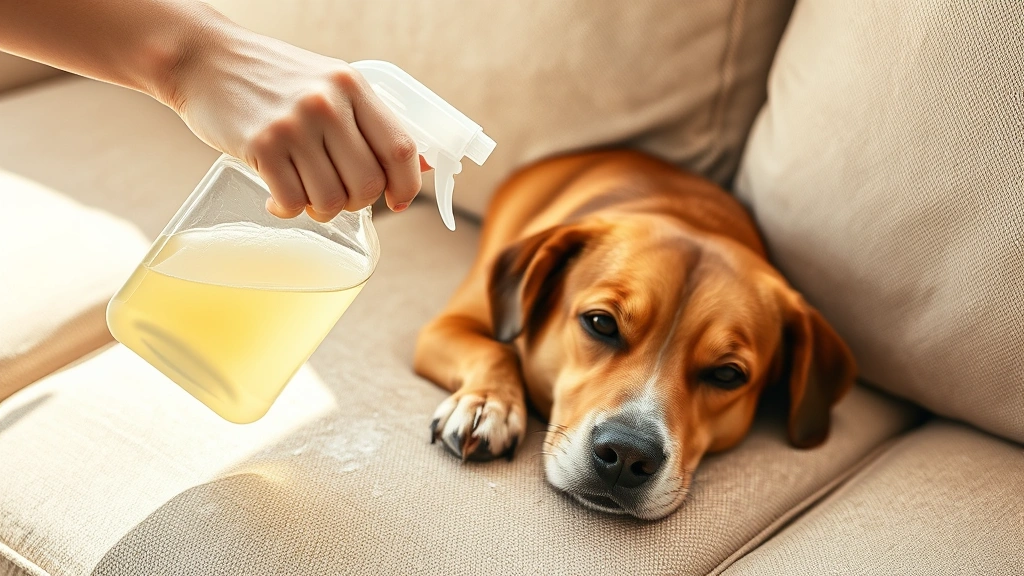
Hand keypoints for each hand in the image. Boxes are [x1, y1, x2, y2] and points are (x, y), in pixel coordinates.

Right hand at [166, 22, 428, 220]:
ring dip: (320, 209)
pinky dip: (287, 209)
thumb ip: (370, 121)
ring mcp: (294, 125)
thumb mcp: (329, 84)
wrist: (203, 59)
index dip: (406, 185)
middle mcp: (328, 103)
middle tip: (336, 195)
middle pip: (368, 184)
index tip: (397, 201)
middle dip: (355, 203)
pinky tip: (277, 196)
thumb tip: (421, 165)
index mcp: (353, 86)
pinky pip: (292, 201)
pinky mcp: (261, 145)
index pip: (401, 149)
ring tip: (303, 193)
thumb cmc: (271, 78)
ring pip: (331, 199)